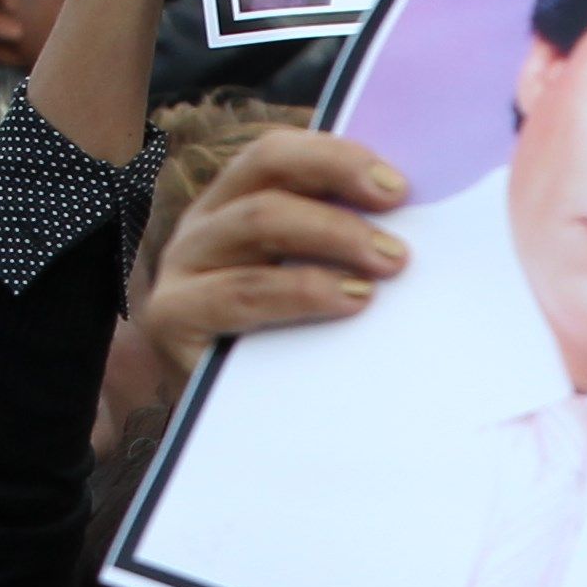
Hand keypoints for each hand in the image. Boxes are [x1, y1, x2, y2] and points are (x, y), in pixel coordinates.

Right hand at [143, 126, 418, 365]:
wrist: (241, 434)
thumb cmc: (293, 353)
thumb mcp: (319, 285)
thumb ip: (346, 247)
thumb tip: (414, 213)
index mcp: (236, 202)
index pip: (280, 152)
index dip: (338, 156)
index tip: (399, 187)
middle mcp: (204, 224)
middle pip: (267, 169)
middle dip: (341, 183)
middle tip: (400, 224)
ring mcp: (183, 267)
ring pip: (259, 221)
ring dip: (334, 234)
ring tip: (390, 265)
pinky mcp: (172, 316)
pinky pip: (242, 291)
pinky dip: (302, 290)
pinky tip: (349, 300)